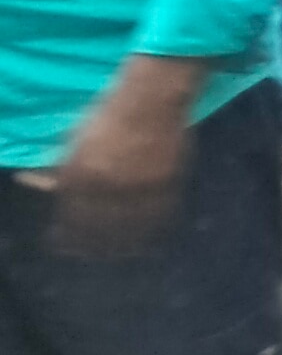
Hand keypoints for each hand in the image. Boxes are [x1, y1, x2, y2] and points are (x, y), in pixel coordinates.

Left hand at [49, 60, 198, 258]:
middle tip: (87, 254)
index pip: (70, 217)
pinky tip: (147, 241)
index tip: (61, 243)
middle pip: (98, 230)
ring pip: (128, 230)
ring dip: (120, 245)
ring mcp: (142, 189)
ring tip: (116, 254)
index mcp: (82, 175)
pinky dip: (151, 232)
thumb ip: (60, 168)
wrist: (153, 100)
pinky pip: (158, 219)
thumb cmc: (107, 115)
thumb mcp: (73, 140)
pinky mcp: (169, 187)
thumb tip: (39, 185)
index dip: (65, 235)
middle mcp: (111, 188)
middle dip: (91, 246)